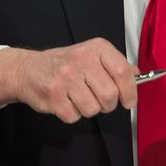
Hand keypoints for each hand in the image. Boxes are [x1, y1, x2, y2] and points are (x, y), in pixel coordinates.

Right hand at [0, 38, 138, 123]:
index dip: (130, 91)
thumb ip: (115, 65)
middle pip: (110, 95)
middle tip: (99, 99)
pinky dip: (73, 114)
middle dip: (107, 104)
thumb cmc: (65, 64)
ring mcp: (66, 79)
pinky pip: (75, 117)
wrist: (28, 70)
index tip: (129, 101)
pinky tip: (66, 102)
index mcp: (96, 49)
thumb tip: (137, 76)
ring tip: (78, 97)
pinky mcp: (54, 97)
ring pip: (93, 109)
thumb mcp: (92, 56)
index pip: (122, 71)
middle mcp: (81, 60)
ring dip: (89, 109)